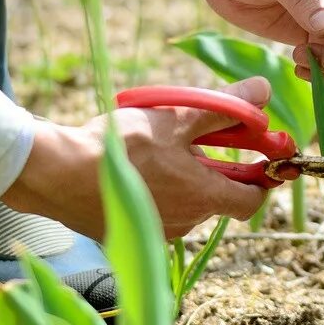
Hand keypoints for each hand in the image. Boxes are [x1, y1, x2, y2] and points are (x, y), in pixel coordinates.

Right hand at [2, 78, 269, 239]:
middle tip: (190, 138)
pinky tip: (132, 169)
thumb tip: (263, 91)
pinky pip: (155, 211)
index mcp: (204, 197)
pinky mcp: (129, 233)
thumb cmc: (123, 146)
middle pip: (215, 197)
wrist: (59, 173)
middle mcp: (186, 222)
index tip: (256, 158)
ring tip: (153, 150)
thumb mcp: (177, 118)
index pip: (252, 201)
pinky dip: (154, 191)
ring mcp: (156, 232)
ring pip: (184, 203)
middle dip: (210, 169)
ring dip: (180, 179)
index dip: (259, 179)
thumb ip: (224, 108)